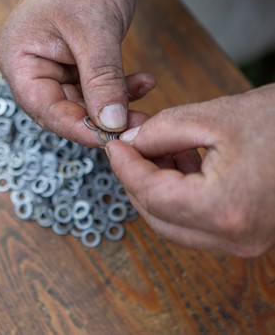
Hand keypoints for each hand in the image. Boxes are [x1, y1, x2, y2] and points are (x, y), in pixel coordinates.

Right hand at [0, 0, 141, 146]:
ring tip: (143, 104)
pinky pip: (90, 87)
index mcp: (18, 58)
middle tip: (135, 126)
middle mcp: (27, 67)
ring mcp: (47, 66)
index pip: (43, 108)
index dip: (77, 128)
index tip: (110, 139)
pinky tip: (140, 84)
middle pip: (60, 109)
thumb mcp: (96, 31)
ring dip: (113, 105)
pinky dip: (115, 89)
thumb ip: (103, 80)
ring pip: (79, 102)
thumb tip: (111, 123)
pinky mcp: (67, 64)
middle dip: (100, 119)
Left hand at [106, 84, 274, 256]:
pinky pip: (195, 223)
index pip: (150, 193)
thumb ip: (162, 131)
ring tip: (154, 150)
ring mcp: (242, 242)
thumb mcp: (216, 117)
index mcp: (224, 208)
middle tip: (128, 148)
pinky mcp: (246, 236)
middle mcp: (233, 237)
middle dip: (135, 180)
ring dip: (155, 188)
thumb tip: (131, 143)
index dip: (124, 166)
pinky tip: (178, 164)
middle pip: (156, 215)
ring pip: (172, 223)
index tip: (113, 145)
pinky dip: (177, 196)